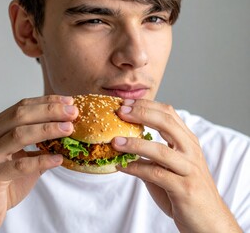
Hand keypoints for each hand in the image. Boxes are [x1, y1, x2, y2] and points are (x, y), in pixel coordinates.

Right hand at [0, 95, 77, 232]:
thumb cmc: (3, 182)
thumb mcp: (22, 157)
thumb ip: (39, 146)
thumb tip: (67, 132)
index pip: (22, 107)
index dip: (47, 102)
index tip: (68, 101)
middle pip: (20, 115)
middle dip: (49, 111)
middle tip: (72, 111)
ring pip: (19, 135)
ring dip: (48, 129)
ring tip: (69, 129)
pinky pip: (20, 165)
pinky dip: (42, 161)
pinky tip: (58, 159)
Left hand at [112, 99, 241, 232]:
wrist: (209, 220)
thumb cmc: (185, 189)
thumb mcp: (171, 165)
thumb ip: (153, 154)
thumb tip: (126, 144)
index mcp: (188, 141)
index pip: (168, 113)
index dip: (146, 105)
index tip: (125, 104)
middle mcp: (190, 151)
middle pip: (166, 123)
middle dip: (141, 114)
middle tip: (120, 112)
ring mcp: (189, 169)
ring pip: (159, 150)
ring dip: (134, 144)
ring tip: (115, 142)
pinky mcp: (184, 188)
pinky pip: (155, 174)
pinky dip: (136, 169)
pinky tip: (121, 166)